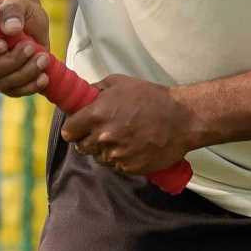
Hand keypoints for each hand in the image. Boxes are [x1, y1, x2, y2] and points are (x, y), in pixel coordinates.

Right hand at [0, 0, 51, 97]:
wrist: (30, 24)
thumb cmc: (17, 12)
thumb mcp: (16, 4)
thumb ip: (11, 11)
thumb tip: (12, 28)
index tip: (3, 45)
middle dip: (12, 61)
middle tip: (31, 47)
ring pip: (2, 84)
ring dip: (25, 73)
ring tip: (43, 58)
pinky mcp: (5, 86)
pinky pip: (15, 92)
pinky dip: (31, 86)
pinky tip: (43, 76)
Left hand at [60, 74, 193, 178]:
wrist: (181, 119)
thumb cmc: (151, 98)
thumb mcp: (119, 83)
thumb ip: (95, 90)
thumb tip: (82, 98)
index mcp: (97, 115)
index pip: (69, 131)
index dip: (73, 129)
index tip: (78, 127)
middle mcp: (103, 137)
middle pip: (81, 147)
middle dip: (88, 140)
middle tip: (102, 132)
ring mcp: (116, 154)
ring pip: (98, 158)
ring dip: (104, 150)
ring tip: (121, 139)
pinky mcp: (129, 168)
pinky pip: (115, 166)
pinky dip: (120, 159)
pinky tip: (132, 147)